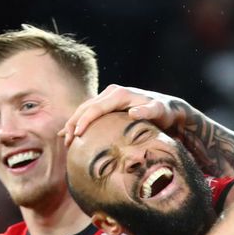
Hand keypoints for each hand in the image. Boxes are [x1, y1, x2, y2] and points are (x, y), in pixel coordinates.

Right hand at [61, 84, 186, 146]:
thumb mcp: (159, 111)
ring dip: (73, 123)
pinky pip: (90, 112)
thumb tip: (132, 112)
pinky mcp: (108, 104)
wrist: (167, 108)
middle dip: (74, 123)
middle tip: (67, 141)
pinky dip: (79, 122)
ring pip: (85, 109)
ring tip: (66, 140)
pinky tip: (68, 132)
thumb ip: (147, 112)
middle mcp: (111, 93)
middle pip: (86, 107)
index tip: (76, 135)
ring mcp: (108, 97)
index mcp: (119, 94)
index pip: (95, 107)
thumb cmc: (164, 112)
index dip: (84, 121)